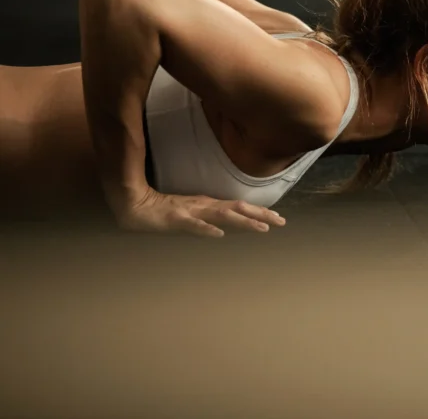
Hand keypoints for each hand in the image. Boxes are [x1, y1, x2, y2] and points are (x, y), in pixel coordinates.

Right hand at [114, 186, 285, 237]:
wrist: (134, 206)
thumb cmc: (164, 210)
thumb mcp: (193, 213)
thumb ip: (211, 217)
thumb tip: (231, 224)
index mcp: (209, 205)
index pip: (240, 207)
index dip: (259, 212)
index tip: (279, 218)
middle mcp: (204, 206)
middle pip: (237, 209)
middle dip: (260, 215)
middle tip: (281, 221)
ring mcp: (190, 211)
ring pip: (221, 216)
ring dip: (242, 222)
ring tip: (261, 228)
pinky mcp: (175, 219)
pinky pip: (193, 225)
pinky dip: (206, 229)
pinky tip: (219, 234)